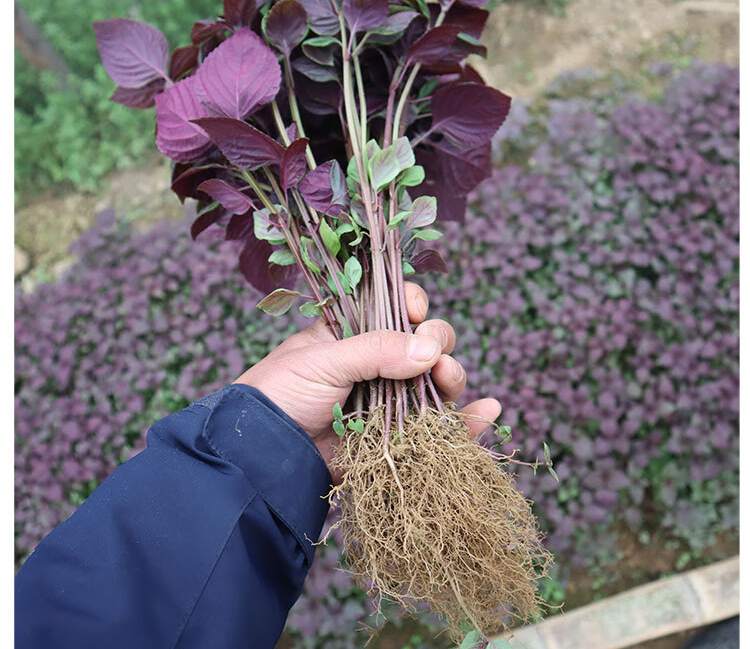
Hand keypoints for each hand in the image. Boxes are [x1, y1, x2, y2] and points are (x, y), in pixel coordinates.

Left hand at [235, 282, 500, 467]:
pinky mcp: (397, 436)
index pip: (395, 308)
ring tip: (449, 381)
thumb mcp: (326, 359)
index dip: (413, 304)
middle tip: (435, 355)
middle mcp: (377, 363)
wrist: (265, 454)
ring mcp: (389, 399)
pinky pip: (440, 427)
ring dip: (454, 376)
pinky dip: (468, 421)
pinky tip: (488, 412)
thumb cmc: (283, 392)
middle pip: (426, 342)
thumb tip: (430, 348)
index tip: (415, 310)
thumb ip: (377, 350)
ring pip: (437, 381)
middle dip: (439, 341)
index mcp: (354, 333)